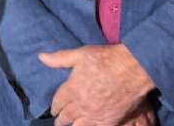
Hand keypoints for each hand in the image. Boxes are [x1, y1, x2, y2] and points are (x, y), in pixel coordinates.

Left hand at [39, 44, 154, 125]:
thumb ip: (60, 58)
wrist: (132, 69)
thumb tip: (41, 57)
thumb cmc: (107, 59)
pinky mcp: (109, 121)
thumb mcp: (81, 54)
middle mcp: (81, 104)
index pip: (57, 102)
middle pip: (65, 117)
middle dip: (61, 119)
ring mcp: (95, 114)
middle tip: (59, 121)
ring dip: (72, 125)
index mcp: (72, 89)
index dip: (55, 106)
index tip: (54, 109)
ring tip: (71, 125)